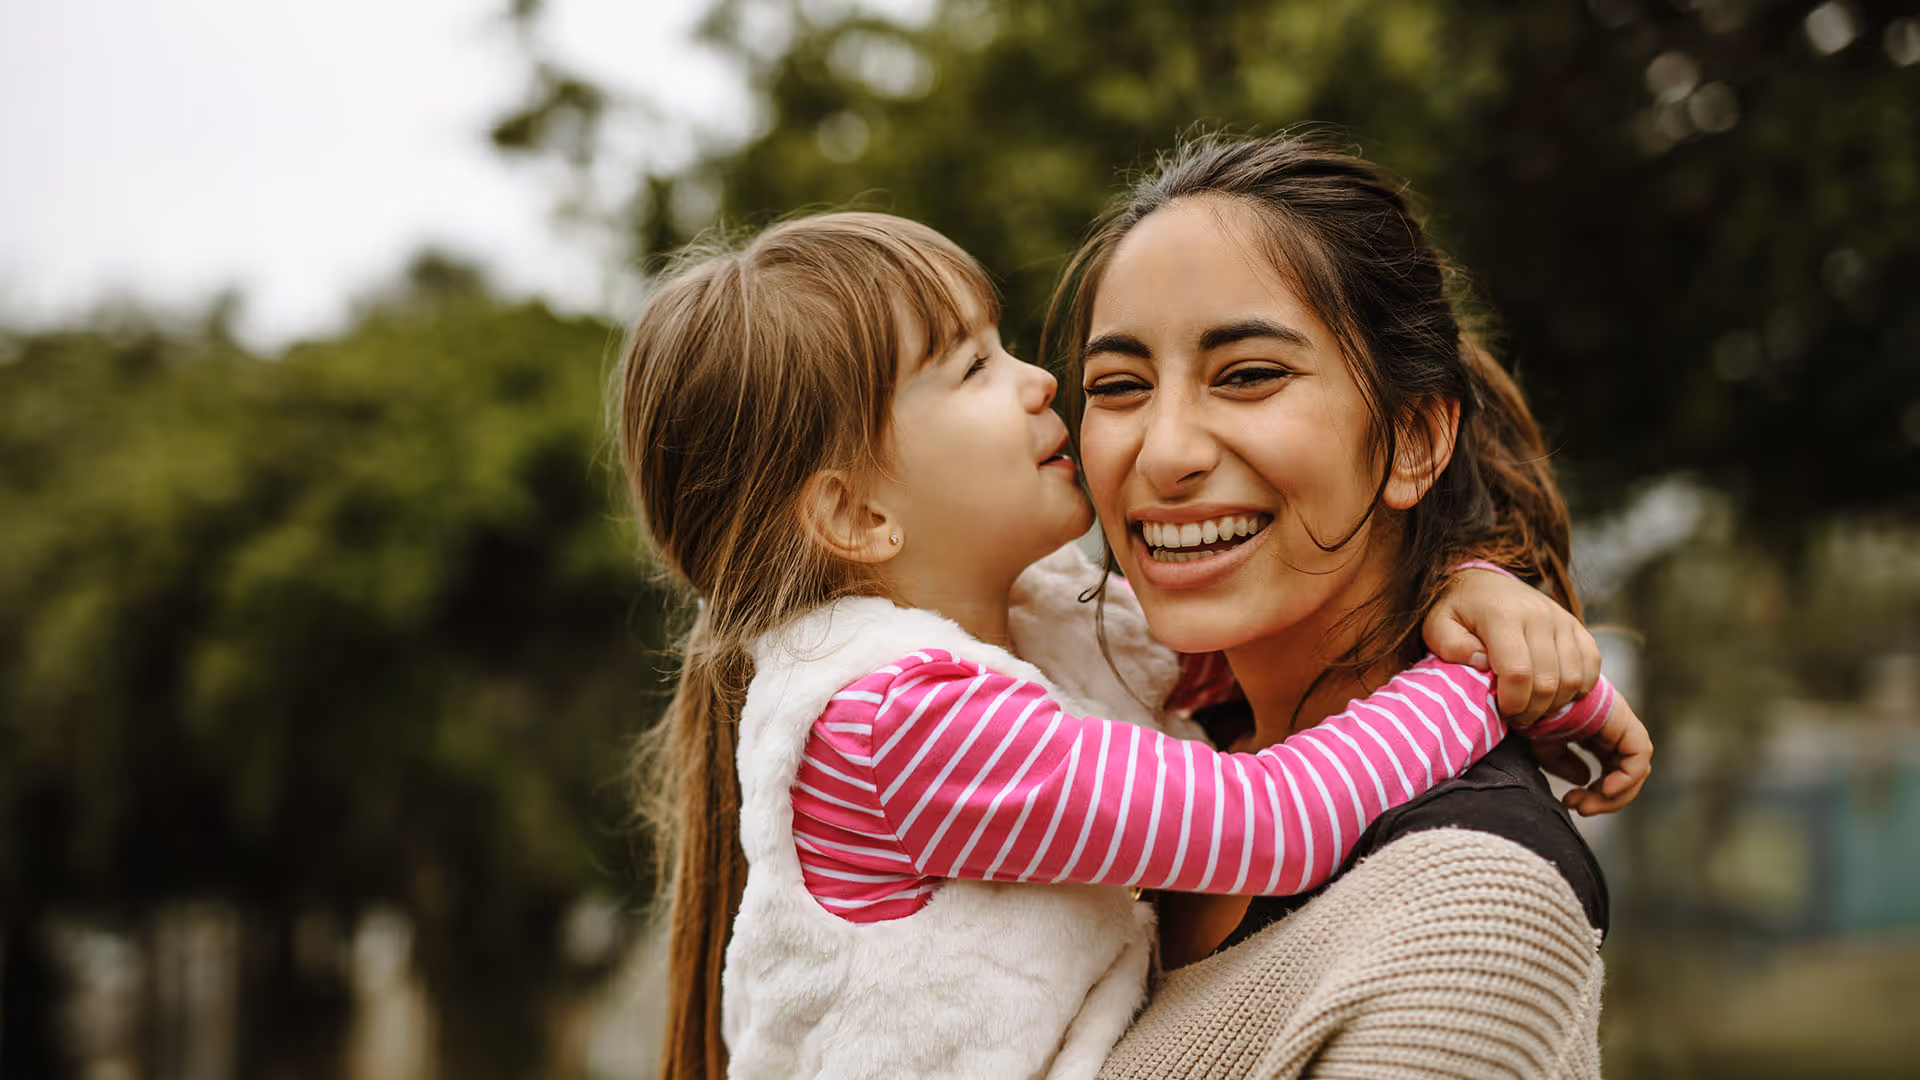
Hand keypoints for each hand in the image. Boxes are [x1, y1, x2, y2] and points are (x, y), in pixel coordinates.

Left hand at [1423, 568, 1601, 725]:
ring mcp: (1562, 619)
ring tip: (1533, 705)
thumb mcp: (1437, 624)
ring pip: (1574, 678)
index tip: (1501, 711)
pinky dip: (1578, 687)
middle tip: (1516, 715)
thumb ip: (1450, 645)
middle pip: (1548, 681)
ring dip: (1555, 703)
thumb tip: (1482, 663)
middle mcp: (1538, 615)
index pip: (1518, 672)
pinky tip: (1555, 691)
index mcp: (1502, 615)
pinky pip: (1592, 665)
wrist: (1485, 582)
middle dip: (1532, 710)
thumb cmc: (1459, 610)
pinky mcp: (1578, 626)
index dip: (1512, 702)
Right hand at [1531, 694, 1652, 815]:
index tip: (1572, 803)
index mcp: (1599, 733)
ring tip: (1585, 805)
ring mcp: (1621, 723)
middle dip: (1607, 799)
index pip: (1613, 770)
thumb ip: (1563, 764)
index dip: (1598, 793)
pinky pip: (1638, 754)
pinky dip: (1627, 777)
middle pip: (1627, 773)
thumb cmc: (1532, 714)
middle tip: (1581, 809)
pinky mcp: (1624, 720)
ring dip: (1615, 794)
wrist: (1528, 690)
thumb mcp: (1545, 746)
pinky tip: (1605, 790)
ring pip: (1636, 768)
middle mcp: (1614, 728)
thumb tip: (1584, 781)